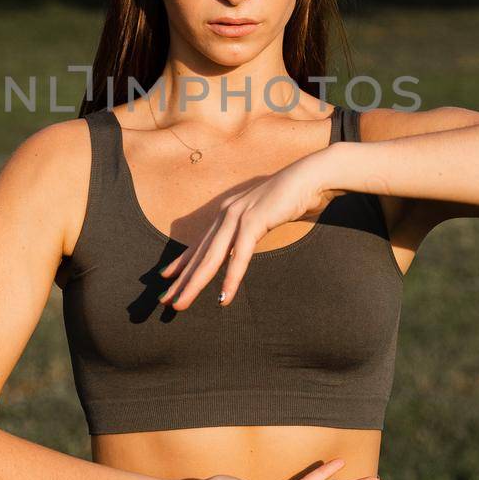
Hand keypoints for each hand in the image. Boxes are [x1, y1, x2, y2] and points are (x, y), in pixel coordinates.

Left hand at [155, 149, 335, 310]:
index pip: (201, 243)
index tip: (167, 276)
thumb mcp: (265, 215)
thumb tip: (246, 243)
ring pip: (212, 258)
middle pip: (200, 254)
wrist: (313, 176)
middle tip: (165, 301)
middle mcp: (227, 214)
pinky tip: (223, 298)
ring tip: (181, 303)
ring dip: (195, 283)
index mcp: (228, 213)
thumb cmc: (293, 197)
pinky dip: (230, 279)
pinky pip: (240, 256)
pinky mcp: (255, 221)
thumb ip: (252, 229)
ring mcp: (239, 217)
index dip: (182, 261)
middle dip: (182, 280)